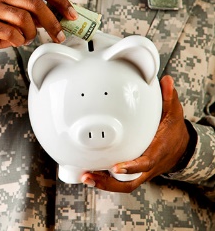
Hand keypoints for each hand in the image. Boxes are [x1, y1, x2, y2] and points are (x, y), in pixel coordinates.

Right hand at [0, 0, 77, 57]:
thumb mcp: (17, 15)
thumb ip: (36, 13)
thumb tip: (62, 17)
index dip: (61, 1)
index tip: (72, 15)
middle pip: (36, 4)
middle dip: (52, 22)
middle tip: (59, 35)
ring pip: (24, 19)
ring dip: (31, 34)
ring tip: (25, 38)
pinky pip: (11, 33)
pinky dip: (18, 41)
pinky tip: (14, 41)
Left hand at [81, 75, 189, 192]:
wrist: (181, 148)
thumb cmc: (174, 132)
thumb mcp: (174, 113)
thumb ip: (168, 97)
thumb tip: (165, 80)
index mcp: (156, 152)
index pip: (144, 163)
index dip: (131, 166)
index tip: (116, 166)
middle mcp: (147, 166)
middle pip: (129, 183)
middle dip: (109, 183)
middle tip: (89, 176)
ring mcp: (139, 172)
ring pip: (122, 184)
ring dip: (103, 183)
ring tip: (85, 176)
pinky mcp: (133, 173)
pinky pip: (119, 180)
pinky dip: (105, 179)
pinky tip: (89, 173)